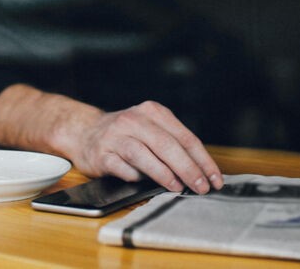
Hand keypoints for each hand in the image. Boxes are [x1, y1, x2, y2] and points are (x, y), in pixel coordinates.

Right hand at [69, 100, 224, 193]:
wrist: (85, 132)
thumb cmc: (126, 135)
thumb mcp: (151, 130)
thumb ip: (173, 145)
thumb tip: (201, 173)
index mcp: (153, 112)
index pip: (185, 137)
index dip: (203, 160)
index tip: (214, 178)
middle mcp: (134, 120)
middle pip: (166, 145)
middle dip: (188, 168)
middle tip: (201, 186)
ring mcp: (116, 136)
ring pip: (143, 154)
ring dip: (163, 173)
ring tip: (177, 187)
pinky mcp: (101, 153)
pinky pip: (122, 167)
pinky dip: (135, 176)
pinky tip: (144, 184)